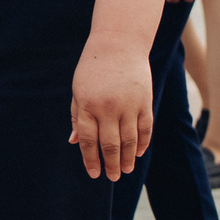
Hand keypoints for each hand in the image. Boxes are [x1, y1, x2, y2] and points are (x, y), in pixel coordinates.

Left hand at [69, 29, 153, 180]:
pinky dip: (142, 144)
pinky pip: (145, 129)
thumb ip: (77, 116)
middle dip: (111, 164)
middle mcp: (108, 108)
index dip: (91, 160)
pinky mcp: (144, 102)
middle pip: (110, 145)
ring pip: (129, 141)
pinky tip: (138, 153)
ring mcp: (128, 105)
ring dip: (128, 159)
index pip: (89, 140)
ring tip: (125, 170)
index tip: (94, 173)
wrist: (118, 43)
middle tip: (113, 177)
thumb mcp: (78, 90)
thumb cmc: (93, 68)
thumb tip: (74, 142)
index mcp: (88, 105)